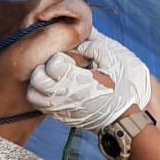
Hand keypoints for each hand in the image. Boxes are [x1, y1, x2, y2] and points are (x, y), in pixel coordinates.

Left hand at [27, 30, 151, 130]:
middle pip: (37, 80)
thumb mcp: (114, 62)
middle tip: (56, 66)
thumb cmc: (123, 88)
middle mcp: (67, 98)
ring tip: (52, 77)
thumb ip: (94, 47)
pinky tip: (55, 88)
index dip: (58, 57)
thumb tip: (78, 40)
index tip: (68, 59)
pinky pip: (39, 106)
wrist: (126, 118)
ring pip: (33, 95)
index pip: (52, 65)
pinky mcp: (61, 118)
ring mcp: (62, 110)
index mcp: (80, 82)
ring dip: (39, 83)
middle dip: (43, 68)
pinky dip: (41, 95)